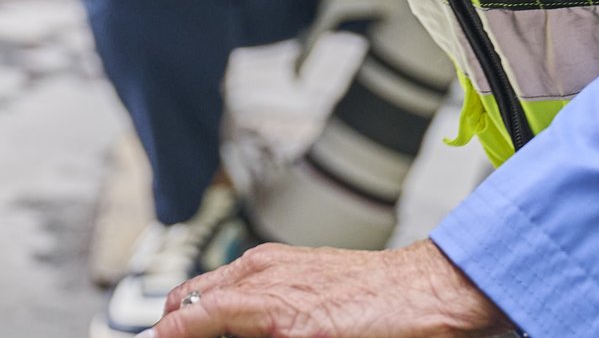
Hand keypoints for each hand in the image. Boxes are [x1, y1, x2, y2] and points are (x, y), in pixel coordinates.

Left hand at [151, 241, 514, 337]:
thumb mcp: (308, 287)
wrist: (423, 289)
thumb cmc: (375, 294)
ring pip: (199, 315)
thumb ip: (266, 303)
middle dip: (175, 331)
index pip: (192, 299)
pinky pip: (227, 323)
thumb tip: (225, 318)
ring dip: (190, 333)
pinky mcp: (292, 325)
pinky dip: (204, 335)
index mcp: (259, 268)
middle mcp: (258, 275)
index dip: (175, 327)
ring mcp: (272, 300)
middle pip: (185, 307)